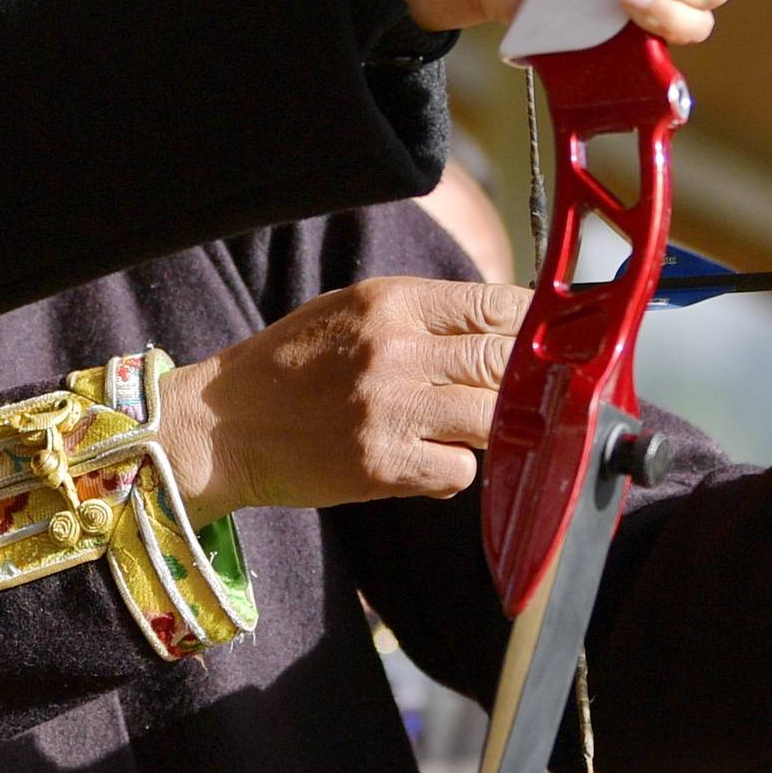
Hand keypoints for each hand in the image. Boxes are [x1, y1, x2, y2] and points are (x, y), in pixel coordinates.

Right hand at [151, 278, 528, 519]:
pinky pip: (461, 470)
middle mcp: (396, 349)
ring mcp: (391, 408)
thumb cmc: (291, 366)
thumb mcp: (353, 313)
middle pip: (505, 362)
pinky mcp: (383, 462)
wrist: (222, 425)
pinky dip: (453, 470)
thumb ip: (424, 316)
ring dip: (491, 429)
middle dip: (525, 382)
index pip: (497, 305)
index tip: (549, 344)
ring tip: (460, 429)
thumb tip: (504, 325)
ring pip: (492, 419)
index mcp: (392, 302)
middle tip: (525, 395)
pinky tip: (426, 462)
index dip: (535, 328)